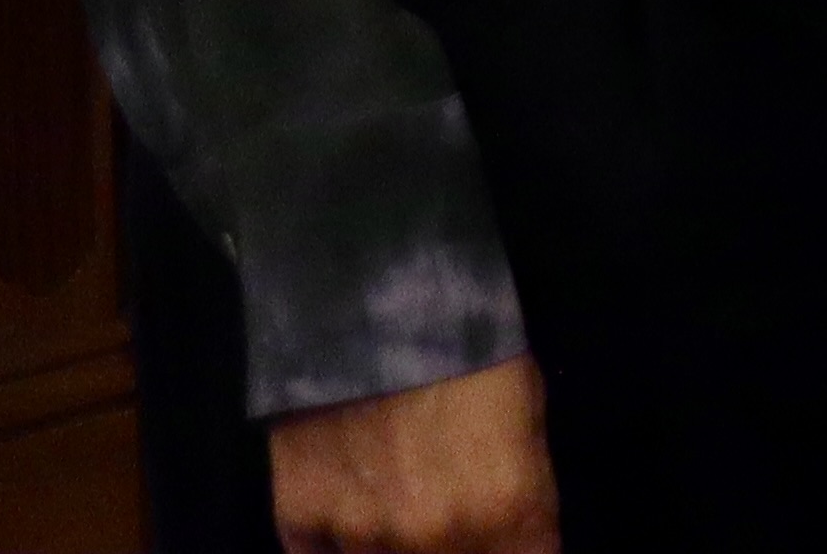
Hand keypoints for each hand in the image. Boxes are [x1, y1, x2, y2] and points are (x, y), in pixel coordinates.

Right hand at [265, 359, 557, 553]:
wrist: (371, 298)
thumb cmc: (471, 346)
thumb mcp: (527, 416)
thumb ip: (522, 497)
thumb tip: (515, 539)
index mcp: (506, 508)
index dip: (517, 550)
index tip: (508, 540)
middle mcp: (435, 538)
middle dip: (462, 549)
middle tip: (447, 511)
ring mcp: (360, 536)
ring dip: (397, 548)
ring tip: (401, 504)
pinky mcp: (299, 521)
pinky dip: (338, 547)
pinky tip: (353, 514)